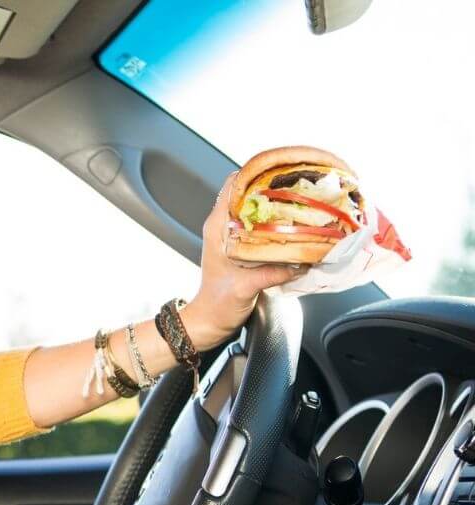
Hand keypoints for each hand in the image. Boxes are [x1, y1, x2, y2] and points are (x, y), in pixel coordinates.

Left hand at [185, 170, 304, 347]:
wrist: (212, 320)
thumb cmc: (219, 304)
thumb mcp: (244, 288)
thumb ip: (270, 274)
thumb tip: (300, 262)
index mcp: (218, 226)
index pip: (234, 184)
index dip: (257, 172)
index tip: (283, 169)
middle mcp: (226, 225)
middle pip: (251, 191)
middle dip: (276, 185)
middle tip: (303, 183)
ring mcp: (237, 234)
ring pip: (260, 207)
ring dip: (281, 202)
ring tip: (306, 199)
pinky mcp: (247, 246)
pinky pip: (266, 224)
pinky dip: (282, 220)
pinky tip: (300, 223)